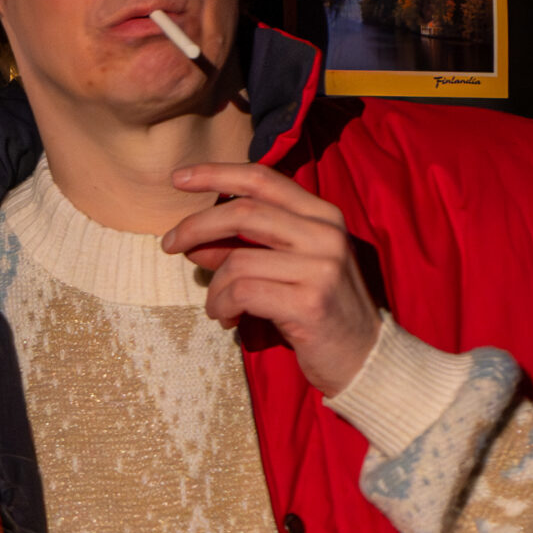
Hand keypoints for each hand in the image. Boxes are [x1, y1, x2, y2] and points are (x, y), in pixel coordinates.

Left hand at [163, 161, 381, 396]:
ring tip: (217, 307)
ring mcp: (321, 266)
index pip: (262, 179)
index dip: (215, 173)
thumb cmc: (318, 313)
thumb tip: (192, 242)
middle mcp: (325, 233)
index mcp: (322, 215)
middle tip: (169, 244)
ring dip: (214, 287)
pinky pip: (243, 293)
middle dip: (196, 226)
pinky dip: (222, 305)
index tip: (178, 178)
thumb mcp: (284, 271)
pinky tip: (227, 319)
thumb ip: (244, 250)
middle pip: (243, 212)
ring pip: (238, 261)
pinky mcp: (310, 302)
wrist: (364, 358)